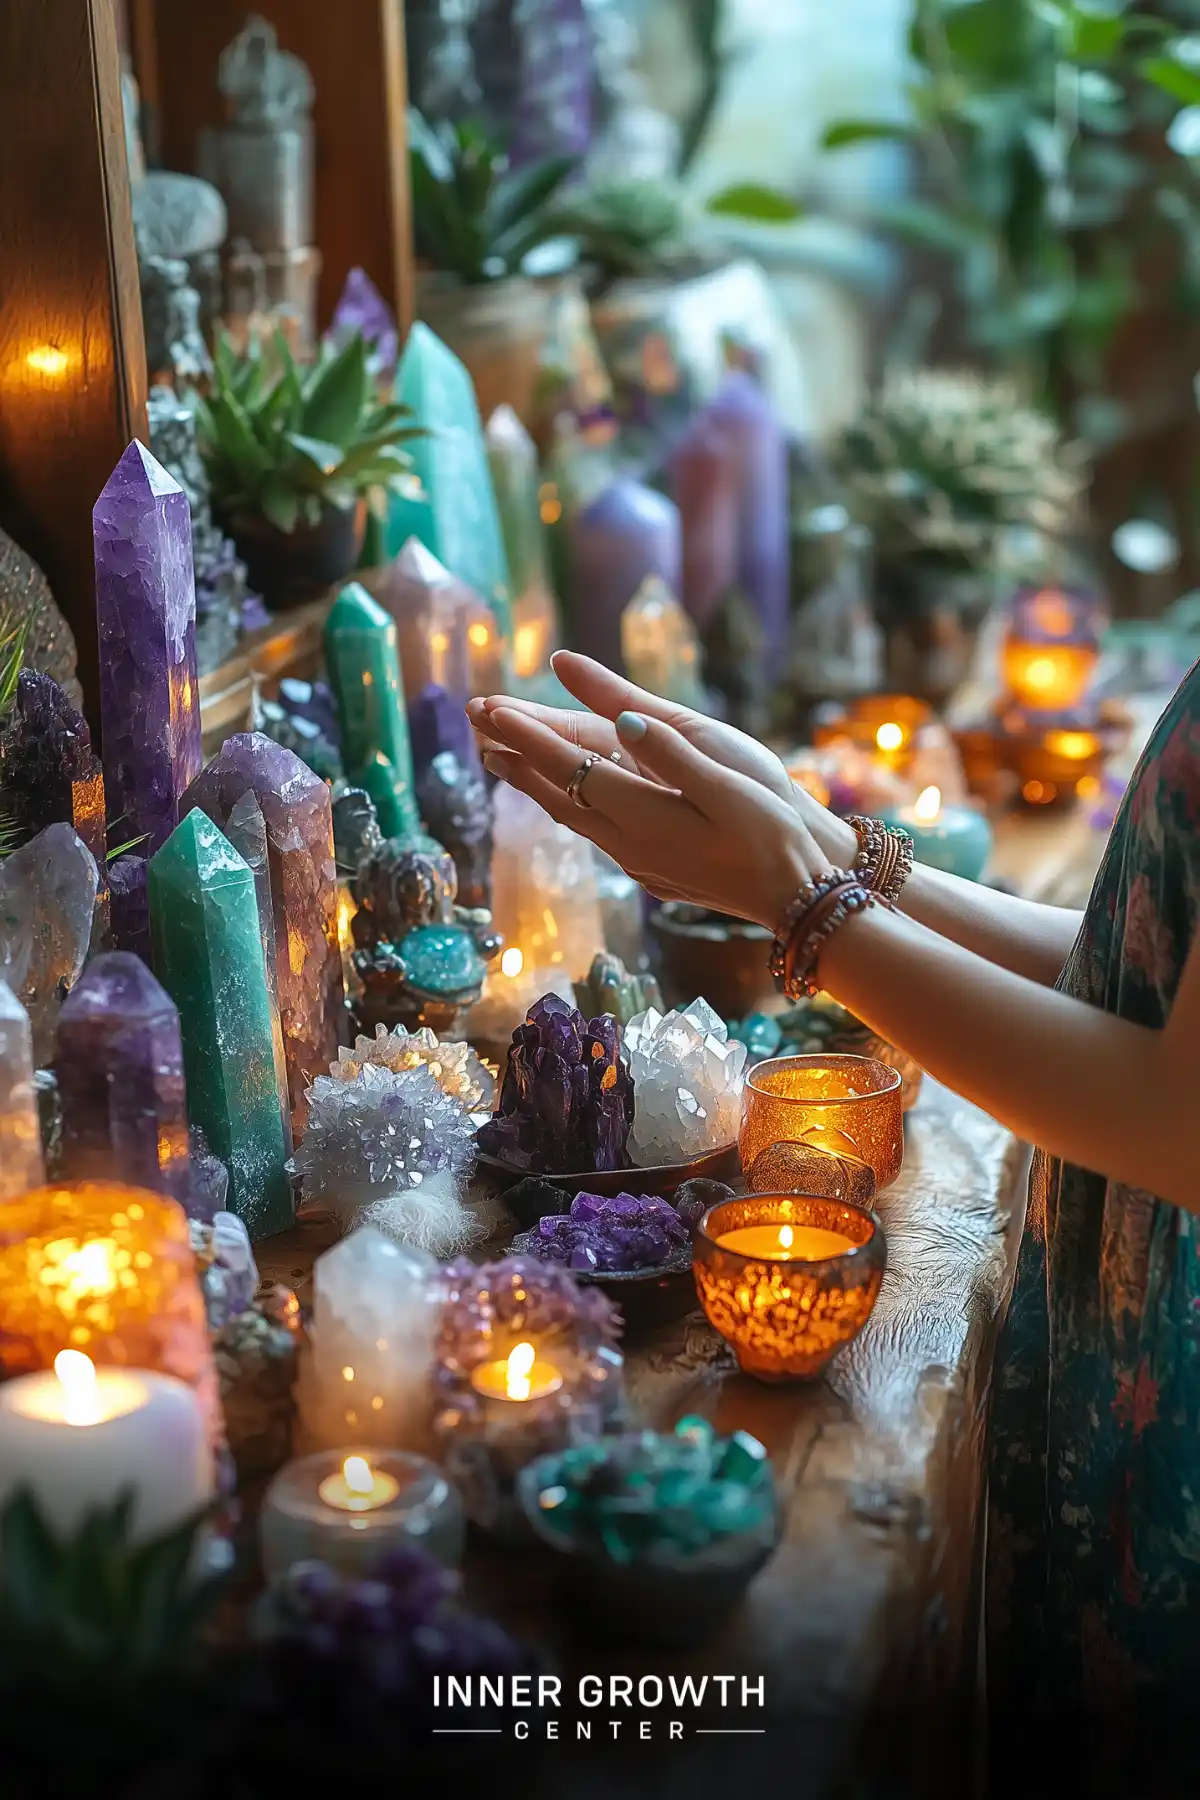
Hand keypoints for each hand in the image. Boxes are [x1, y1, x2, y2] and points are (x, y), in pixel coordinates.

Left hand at [468, 650, 856, 863]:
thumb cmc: (773, 836)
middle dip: (516, 755)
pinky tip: (563, 796)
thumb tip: (621, 722)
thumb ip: (672, 753)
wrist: (795, 899)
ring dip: (533, 783)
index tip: (492, 708)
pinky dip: (565, 802)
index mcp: (645, 814)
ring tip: (499, 758)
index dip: (530, 735)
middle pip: (557, 792)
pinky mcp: (651, 870)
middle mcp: (628, 842)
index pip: (572, 767)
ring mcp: (637, 861)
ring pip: (570, 815)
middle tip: (476, 724)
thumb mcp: (729, 786)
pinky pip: (592, 829)